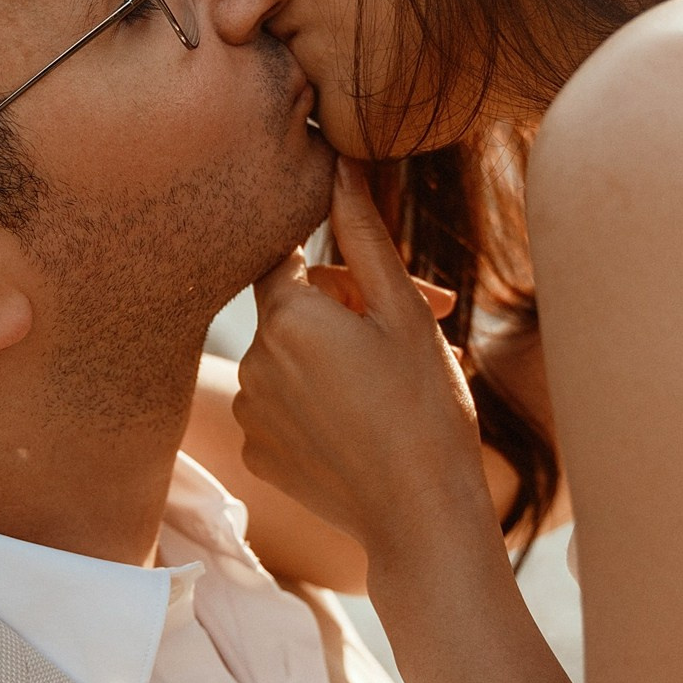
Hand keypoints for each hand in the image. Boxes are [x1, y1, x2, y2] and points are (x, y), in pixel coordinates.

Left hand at [233, 159, 493, 567]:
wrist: (421, 519)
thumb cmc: (426, 410)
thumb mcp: (404, 314)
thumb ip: (363, 235)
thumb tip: (337, 163)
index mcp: (287, 316)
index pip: (285, 255)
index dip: (338, 263)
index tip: (374, 277)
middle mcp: (253, 361)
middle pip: (295, 309)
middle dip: (353, 309)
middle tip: (431, 326)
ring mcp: (251, 413)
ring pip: (292, 359)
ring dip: (338, 357)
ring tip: (400, 380)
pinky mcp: (259, 453)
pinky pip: (284, 408)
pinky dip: (320, 405)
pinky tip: (369, 422)